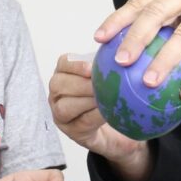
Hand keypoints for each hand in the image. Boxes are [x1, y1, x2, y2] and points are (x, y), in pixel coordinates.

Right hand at [48, 55, 152, 180]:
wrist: (120, 125)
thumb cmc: (111, 94)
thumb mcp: (109, 74)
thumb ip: (109, 62)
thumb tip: (122, 48)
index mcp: (65, 73)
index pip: (63, 63)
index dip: (75, 65)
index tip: (91, 68)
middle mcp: (58, 93)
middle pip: (59, 85)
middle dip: (81, 85)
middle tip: (101, 85)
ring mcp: (61, 114)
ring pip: (64, 106)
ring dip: (86, 101)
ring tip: (105, 98)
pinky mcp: (72, 131)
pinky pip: (80, 122)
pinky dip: (95, 116)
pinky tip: (109, 112)